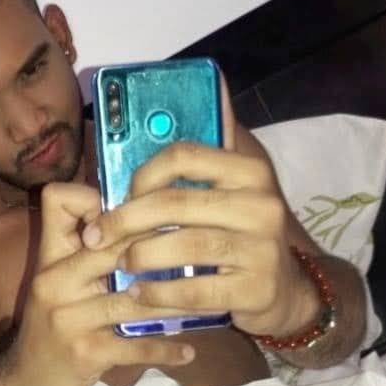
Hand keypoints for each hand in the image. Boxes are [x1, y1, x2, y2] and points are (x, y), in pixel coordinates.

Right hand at [2, 182, 196, 385]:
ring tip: (211, 305)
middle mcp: (55, 279)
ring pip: (134, 300)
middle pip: (114, 246)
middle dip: (162, 247)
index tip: (138, 212)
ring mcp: (68, 317)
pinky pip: (135, 347)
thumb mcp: (60, 281)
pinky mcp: (84, 352)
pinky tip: (188, 352)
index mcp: (50, 255)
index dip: (97, 197)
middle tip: (203, 247)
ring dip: (177, 304)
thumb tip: (145, 219)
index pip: (61, 200)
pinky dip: (165, 351)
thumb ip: (90, 252)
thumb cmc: (53, 324)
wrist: (25, 380)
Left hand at [80, 78, 317, 339]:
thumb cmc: (242, 237)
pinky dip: (158, 293)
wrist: (288, 291)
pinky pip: (195, 291)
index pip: (185, 156)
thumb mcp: (230, 195)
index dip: (142, 175)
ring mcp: (263, 249)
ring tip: (119, 265)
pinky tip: (138, 294)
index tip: (118, 197)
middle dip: (125, 220)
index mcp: (249, 172)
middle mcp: (261, 205)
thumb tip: (194, 91)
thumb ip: (201, 165)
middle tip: (96, 237)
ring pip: (185, 247)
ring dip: (140, 257)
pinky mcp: (257, 290)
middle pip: (176, 203)